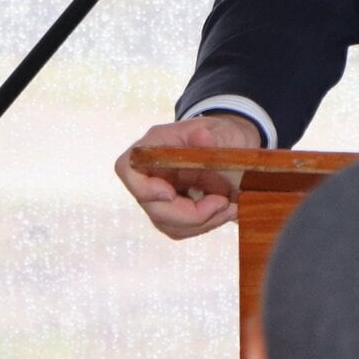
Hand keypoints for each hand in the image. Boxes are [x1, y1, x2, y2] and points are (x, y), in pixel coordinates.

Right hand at [114, 114, 261, 239]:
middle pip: (150, 205)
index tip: (171, 195)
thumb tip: (202, 137)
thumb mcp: (222, 129)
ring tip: (230, 208)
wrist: (231, 147)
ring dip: (201, 223)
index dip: (143, 187)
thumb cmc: (221, 133)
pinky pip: (180, 228)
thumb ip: (212, 135)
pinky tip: (224, 213)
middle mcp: (151, 172)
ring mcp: (159, 194)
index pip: (127, 168)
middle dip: (188, 214)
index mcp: (154, 145)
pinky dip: (203, 225)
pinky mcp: (172, 211)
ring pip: (166, 222)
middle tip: (223, 204)